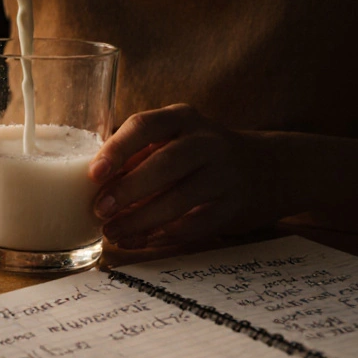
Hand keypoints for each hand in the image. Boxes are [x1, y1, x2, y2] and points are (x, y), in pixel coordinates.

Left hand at [88, 104, 281, 248]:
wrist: (267, 166)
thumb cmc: (198, 152)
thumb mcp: (173, 138)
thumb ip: (137, 155)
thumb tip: (89, 184)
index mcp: (182, 118)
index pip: (145, 125)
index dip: (117, 149)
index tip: (94, 174)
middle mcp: (207, 141)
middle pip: (165, 163)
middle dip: (128, 189)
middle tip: (99, 210)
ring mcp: (225, 173)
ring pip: (180, 198)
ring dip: (142, 219)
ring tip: (114, 232)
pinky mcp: (235, 204)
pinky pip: (197, 223)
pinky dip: (166, 234)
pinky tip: (143, 240)